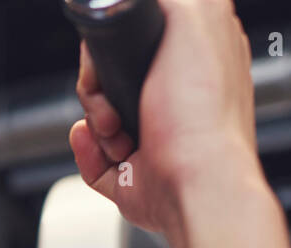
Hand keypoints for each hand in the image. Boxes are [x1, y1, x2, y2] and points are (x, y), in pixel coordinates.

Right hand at [68, 0, 261, 235]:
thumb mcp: (195, 20)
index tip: (116, 49)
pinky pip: (91, 155)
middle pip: (112, 75)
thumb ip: (172, 1)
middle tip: (114, 92)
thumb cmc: (203, 115)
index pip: (144, 37)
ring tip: (116, 130)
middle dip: (100, 83)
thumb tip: (145, 3)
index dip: (121, 42)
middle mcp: (178, 97)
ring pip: (98, 115)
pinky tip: (100, 145)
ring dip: (95, 119)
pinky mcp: (133, 172)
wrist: (193, 186)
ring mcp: (154, 137)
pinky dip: (87, 149)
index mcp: (198, 60)